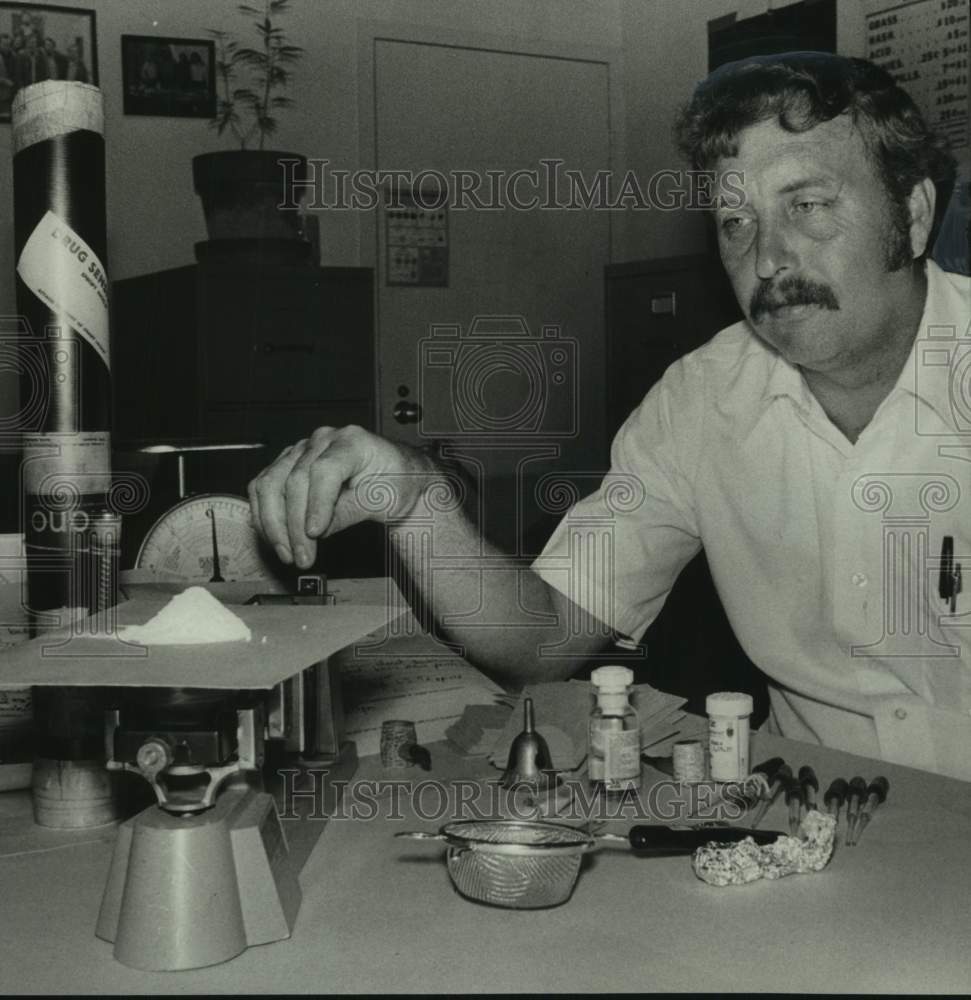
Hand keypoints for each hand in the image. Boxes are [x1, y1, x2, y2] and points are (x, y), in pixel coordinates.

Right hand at [248, 425, 434, 568]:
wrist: (395, 477)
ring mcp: (302, 451)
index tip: (314, 533)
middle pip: (294, 480)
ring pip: (271, 484)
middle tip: (302, 555)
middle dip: (294, 525)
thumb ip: (349, 511)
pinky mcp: (288, 465)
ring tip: (288, 552)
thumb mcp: (384, 500)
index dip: (316, 504)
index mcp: (352, 442)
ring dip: (274, 524)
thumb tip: (316, 531)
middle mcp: (323, 441)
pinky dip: (265, 516)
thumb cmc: (396, 481)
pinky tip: (276, 538)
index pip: (324, 471)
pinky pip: (264, 488)